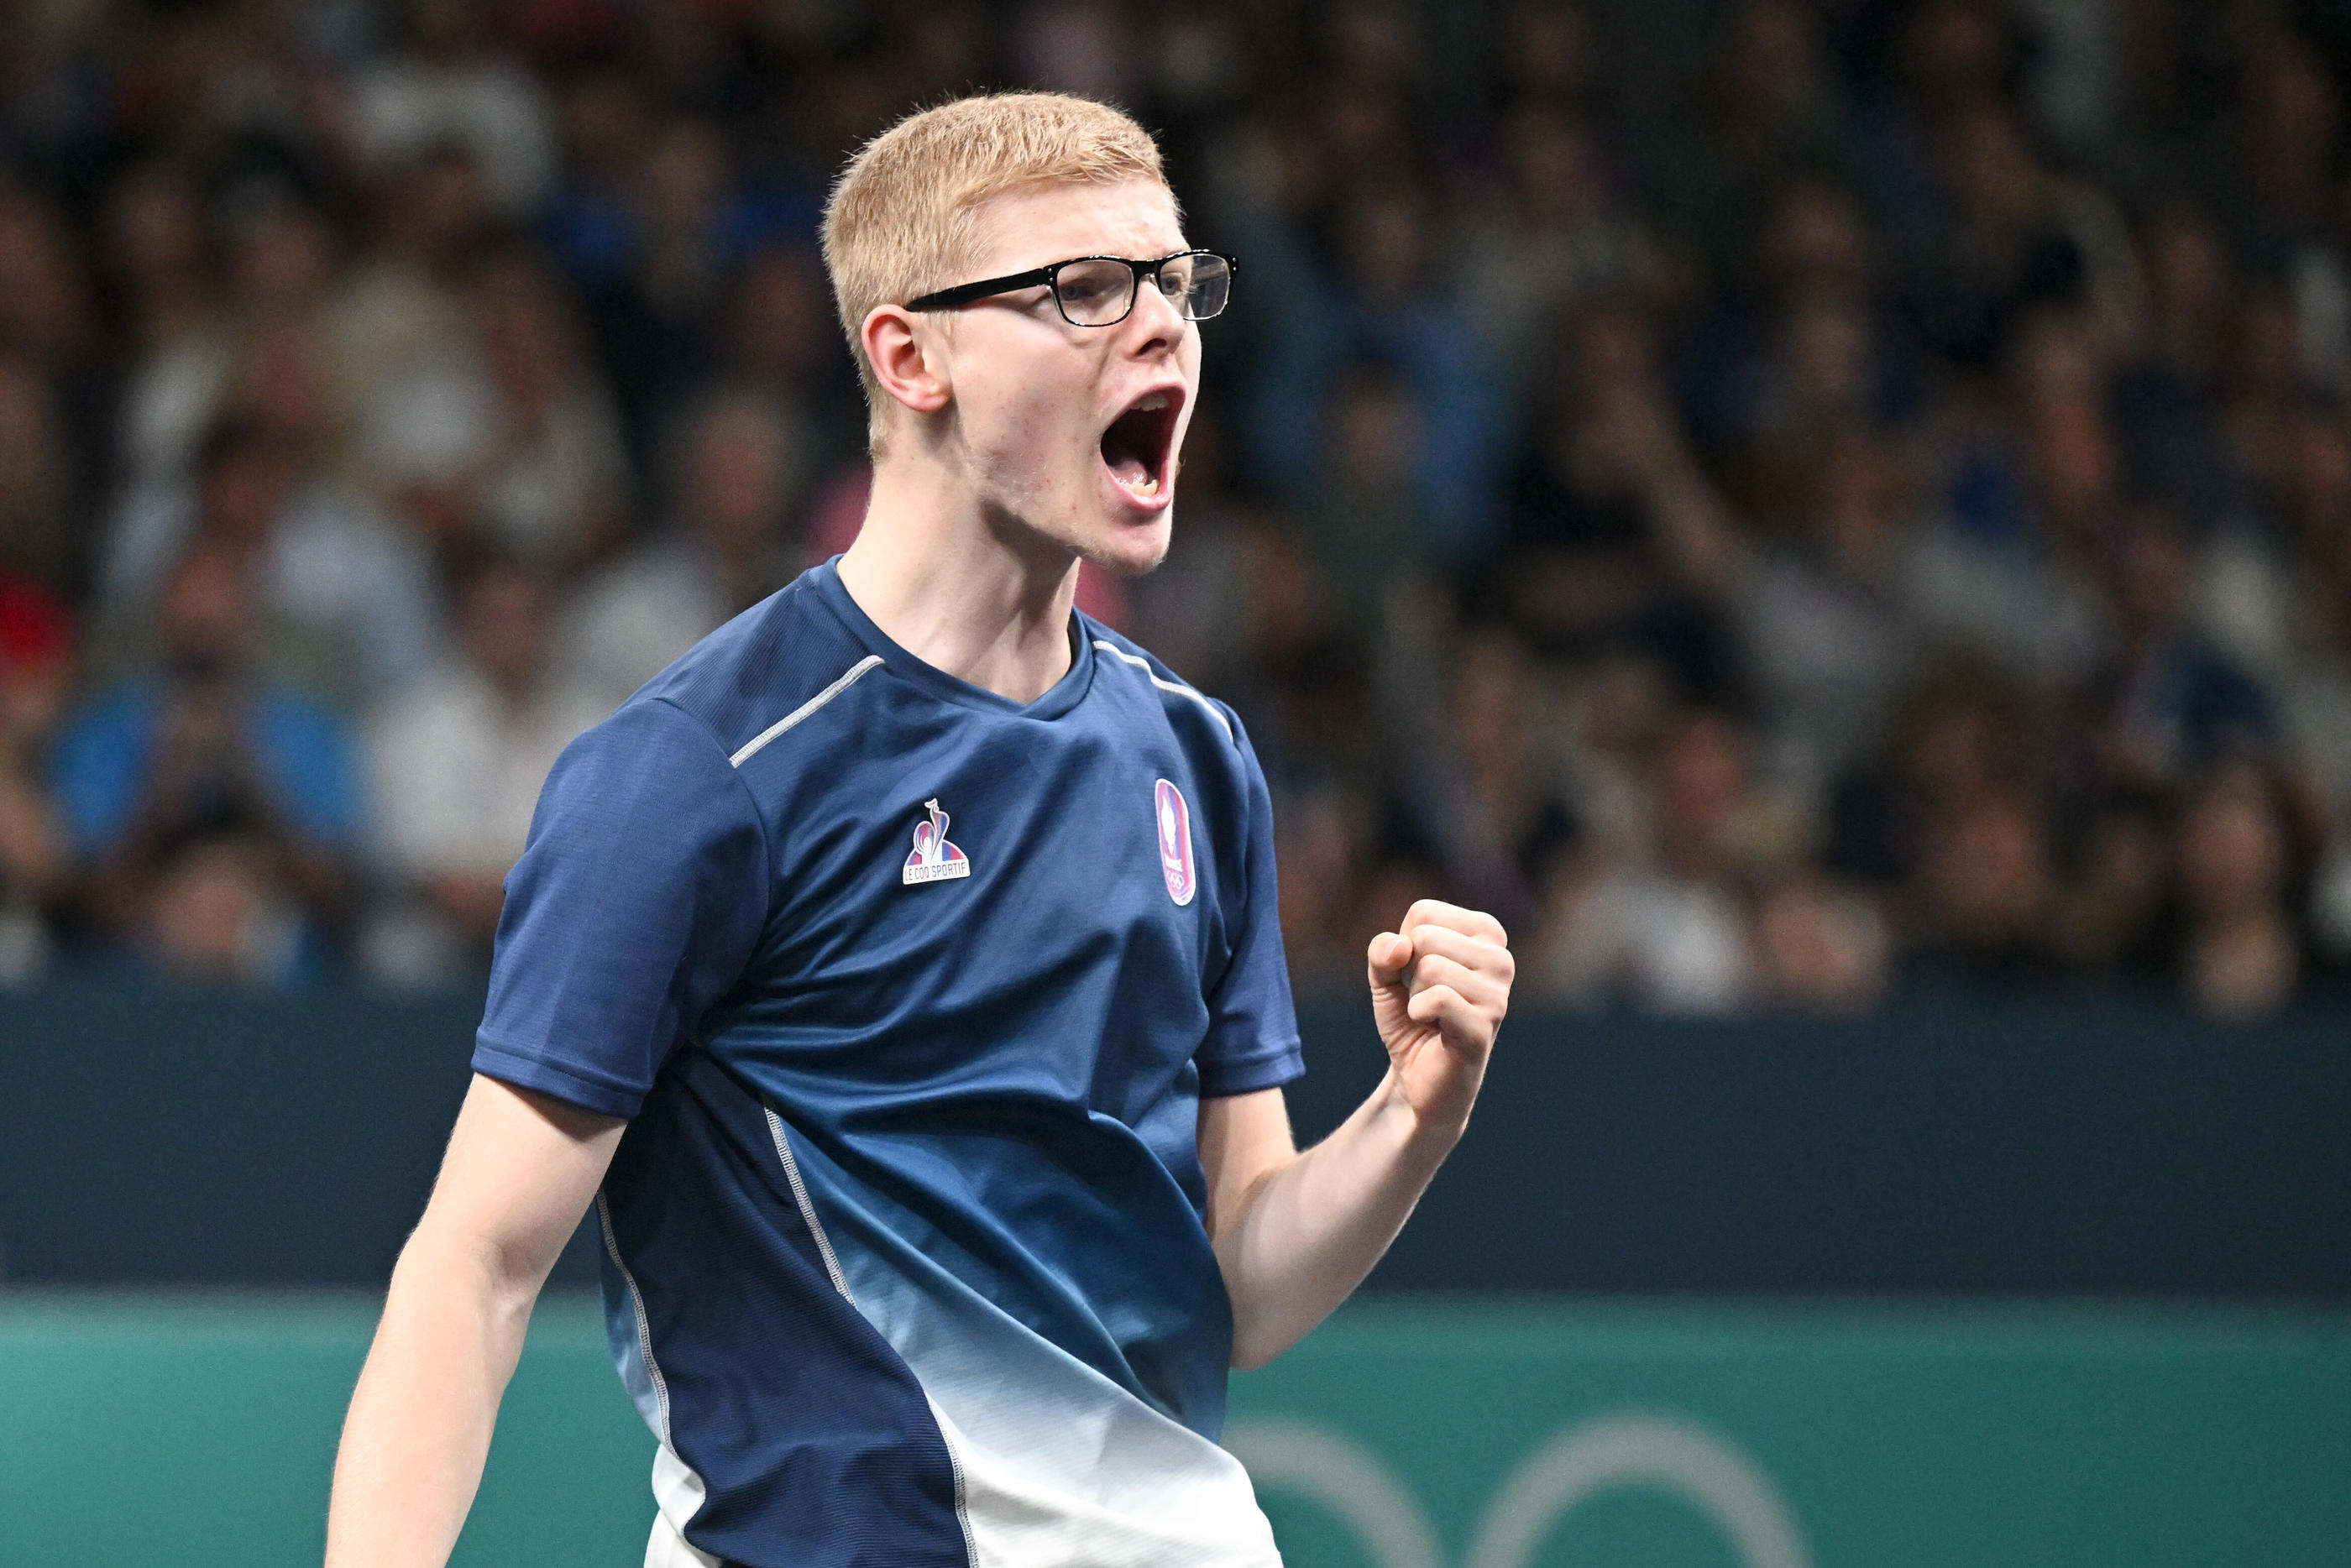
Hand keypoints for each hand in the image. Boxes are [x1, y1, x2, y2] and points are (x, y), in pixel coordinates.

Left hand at [1367, 899, 1512, 1139]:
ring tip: (1433, 1016)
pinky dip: (1418, 1014)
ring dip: (1415, 997)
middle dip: (1409, 973)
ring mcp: (1498, 993)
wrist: (1418, 1077)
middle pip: (1426, 937)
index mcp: (1486, 933)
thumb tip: (1401, 945)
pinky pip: (1436, 998)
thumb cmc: (1411, 1018)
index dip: (1404, 947)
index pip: (1424, 912)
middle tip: (1426, 1000)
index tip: (1420, 976)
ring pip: (1430, 967)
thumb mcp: (1385, 976)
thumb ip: (1383, 950)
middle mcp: (1500, 958)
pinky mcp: (1486, 1025)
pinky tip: (1434, 1028)